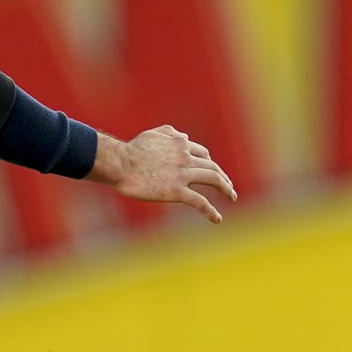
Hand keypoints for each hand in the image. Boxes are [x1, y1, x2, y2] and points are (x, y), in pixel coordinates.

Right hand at [89, 125, 237, 223]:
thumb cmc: (131, 150)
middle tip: (229, 187)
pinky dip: (211, 211)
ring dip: (226, 188)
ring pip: (213, 180)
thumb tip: (185, 136)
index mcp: (180, 143)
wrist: (120, 163)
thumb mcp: (153, 134)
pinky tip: (217, 219)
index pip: (203, 153)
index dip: (210, 163)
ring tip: (232, 197)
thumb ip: (170, 133)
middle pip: (212, 166)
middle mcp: (186, 157)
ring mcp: (182, 174)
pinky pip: (200, 202)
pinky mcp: (176, 191)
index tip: (214, 171)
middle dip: (223, 177)